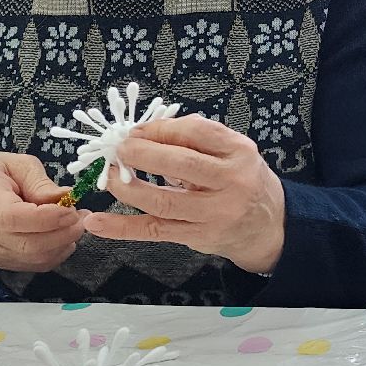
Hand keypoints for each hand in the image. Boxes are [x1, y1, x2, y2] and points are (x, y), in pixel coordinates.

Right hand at [0, 151, 85, 271]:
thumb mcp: (15, 163)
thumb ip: (41, 183)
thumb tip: (68, 197)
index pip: (12, 218)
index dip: (47, 219)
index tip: (72, 210)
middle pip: (26, 244)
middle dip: (63, 233)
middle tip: (82, 218)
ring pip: (31, 259)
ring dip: (61, 245)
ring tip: (75, 225)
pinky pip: (29, 265)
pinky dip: (52, 254)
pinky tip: (61, 238)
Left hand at [89, 115, 286, 274]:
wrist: (269, 227)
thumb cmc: (244, 181)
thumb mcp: (234, 153)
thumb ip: (199, 139)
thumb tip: (148, 130)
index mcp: (240, 153)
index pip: (197, 132)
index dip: (161, 129)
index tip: (137, 130)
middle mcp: (231, 182)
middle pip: (180, 164)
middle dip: (141, 153)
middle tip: (117, 148)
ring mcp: (214, 213)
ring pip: (163, 201)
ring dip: (127, 187)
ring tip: (106, 175)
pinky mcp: (197, 236)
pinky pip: (154, 231)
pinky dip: (121, 228)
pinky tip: (96, 222)